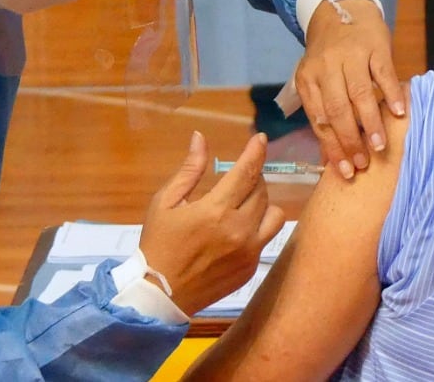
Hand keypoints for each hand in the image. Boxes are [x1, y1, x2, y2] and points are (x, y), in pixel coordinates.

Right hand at [140, 132, 285, 315]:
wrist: (161, 294)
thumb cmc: (159, 243)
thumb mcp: (165, 202)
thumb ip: (189, 169)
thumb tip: (200, 138)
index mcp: (215, 210)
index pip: (247, 172)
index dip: (256, 152)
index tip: (261, 138)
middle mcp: (239, 230)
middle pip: (261, 191)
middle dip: (252, 177)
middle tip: (237, 178)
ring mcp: (249, 252)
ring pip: (274, 215)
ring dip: (262, 203)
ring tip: (243, 203)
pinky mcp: (251, 268)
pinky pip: (265, 239)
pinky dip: (256, 228)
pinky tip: (237, 230)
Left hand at [294, 0, 405, 178]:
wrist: (339, 9)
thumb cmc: (329, 55)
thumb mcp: (317, 79)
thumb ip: (323, 110)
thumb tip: (335, 154)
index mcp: (308, 79)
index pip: (319, 119)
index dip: (332, 147)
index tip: (345, 171)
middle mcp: (326, 68)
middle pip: (337, 109)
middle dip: (350, 140)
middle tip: (363, 164)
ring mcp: (351, 56)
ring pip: (359, 94)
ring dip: (370, 123)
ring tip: (380, 147)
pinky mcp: (374, 47)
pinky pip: (383, 73)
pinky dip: (391, 93)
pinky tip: (399, 112)